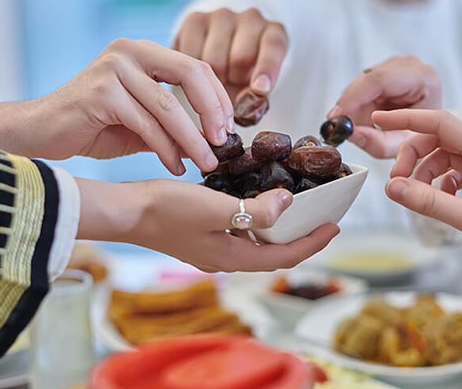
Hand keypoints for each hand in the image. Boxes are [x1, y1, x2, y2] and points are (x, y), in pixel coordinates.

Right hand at [0, 39, 233, 174]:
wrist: (42, 133)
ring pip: (169, 106)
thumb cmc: (94, 127)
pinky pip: (146, 124)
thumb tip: (214, 138)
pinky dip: (166, 149)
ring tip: (206, 163)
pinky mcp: (101, 93)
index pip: (196, 66)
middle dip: (212, 112)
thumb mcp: (142, 120)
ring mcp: (114, 69)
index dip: (218, 97)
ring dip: (192, 140)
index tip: (229, 128)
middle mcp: (130, 51)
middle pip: (190, 74)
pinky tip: (176, 166)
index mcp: (143, 52)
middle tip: (223, 143)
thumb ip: (173, 120)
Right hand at [76, 179, 339, 271]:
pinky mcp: (202, 237)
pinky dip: (257, 222)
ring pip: (257, 244)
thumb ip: (254, 211)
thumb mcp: (215, 208)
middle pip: (274, 253)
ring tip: (297, 211)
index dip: (312, 242)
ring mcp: (213, 250)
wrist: (127, 212)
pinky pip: (240, 234)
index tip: (334, 226)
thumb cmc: (165, 210)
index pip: (284, 256)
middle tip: (321, 219)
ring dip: (279, 231)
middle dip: (300, 238)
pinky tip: (257, 204)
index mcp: (232, 257)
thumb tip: (287, 203)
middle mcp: (225, 259)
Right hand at [174, 8, 287, 99]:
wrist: (223, 53)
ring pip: (213, 60)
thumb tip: (244, 107)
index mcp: (273, 33)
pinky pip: (190, 54)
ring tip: (216, 81)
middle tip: (231, 89)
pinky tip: (198, 75)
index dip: (267, 68)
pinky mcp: (195, 19)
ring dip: (212, 80)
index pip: (273, 47)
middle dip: (235, 82)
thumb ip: (255, 100)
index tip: (260, 89)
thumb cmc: (246, 76)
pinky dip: (192, 73)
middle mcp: (250, 18)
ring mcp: (221, 16)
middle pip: (240, 57)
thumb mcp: (257, 89)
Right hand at [328, 56, 441, 158]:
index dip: (353, 97)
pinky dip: (357, 104)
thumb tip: (350, 132)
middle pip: (366, 81)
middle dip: (349, 106)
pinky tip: (366, 117)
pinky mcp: (384, 69)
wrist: (431, 129)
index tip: (337, 115)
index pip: (379, 80)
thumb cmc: (422, 135)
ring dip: (354, 107)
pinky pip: (360, 86)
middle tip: (339, 128)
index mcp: (423, 78)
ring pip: (360, 84)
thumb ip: (376, 142)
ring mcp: (396, 64)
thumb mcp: (401, 145)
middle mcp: (410, 65)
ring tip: (363, 127)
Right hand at [375, 109, 461, 294]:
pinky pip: (452, 173)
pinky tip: (439, 201)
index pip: (439, 123)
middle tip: (396, 182)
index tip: (380, 119)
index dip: (406, 120)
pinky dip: (438, 184)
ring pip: (442, 158)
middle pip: (436, 140)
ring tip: (416, 197)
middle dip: (412, 158)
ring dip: (423, 174)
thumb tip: (392, 188)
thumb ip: (428, 202)